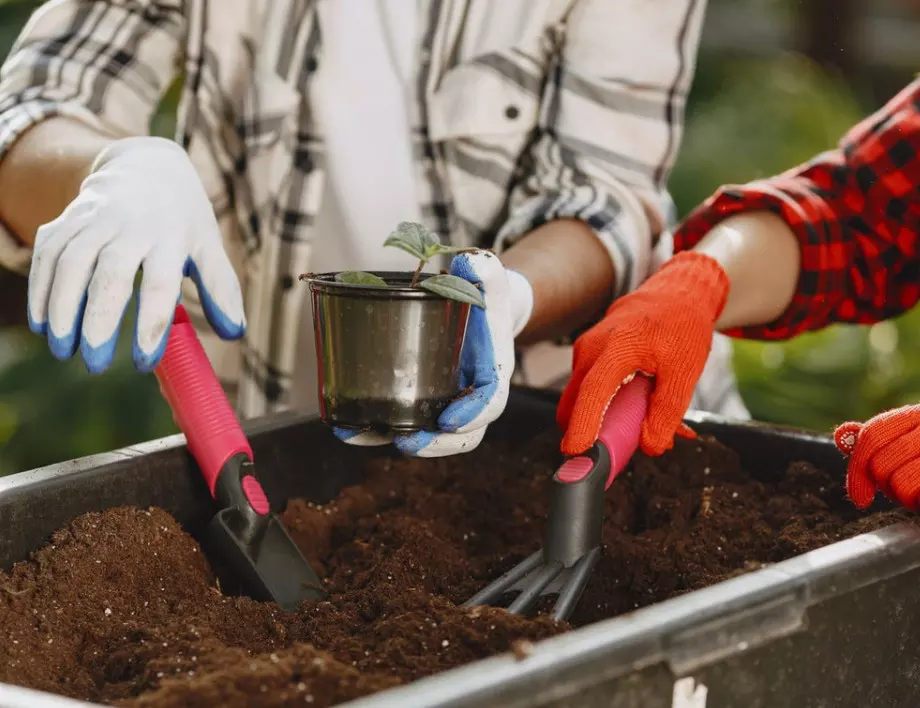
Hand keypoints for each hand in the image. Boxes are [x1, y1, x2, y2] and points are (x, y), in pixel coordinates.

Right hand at [27, 136, 244, 373]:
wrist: (146, 165)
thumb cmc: (182, 219)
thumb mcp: (208, 246)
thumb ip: (221, 288)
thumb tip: (234, 332)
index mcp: (171, 237)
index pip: (161, 286)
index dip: (150, 325)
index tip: (143, 362)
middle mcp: (131, 226)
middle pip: (110, 277)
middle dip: (99, 324)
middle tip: (96, 365)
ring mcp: (94, 219)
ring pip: (71, 264)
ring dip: (62, 309)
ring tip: (63, 350)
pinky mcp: (66, 218)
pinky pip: (47, 254)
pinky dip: (40, 288)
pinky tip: (42, 324)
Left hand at [335, 251, 533, 456]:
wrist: (477, 307)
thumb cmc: (482, 296)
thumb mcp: (488, 279)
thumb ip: (486, 270)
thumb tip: (472, 262)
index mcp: (491, 373)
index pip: (489, 403)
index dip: (471, 415)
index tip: (448, 420)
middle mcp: (470, 396)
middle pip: (461, 435)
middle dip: (434, 445)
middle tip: (405, 442)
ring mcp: (444, 402)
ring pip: (427, 437)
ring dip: (392, 441)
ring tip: (360, 434)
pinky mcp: (419, 401)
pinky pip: (400, 423)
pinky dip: (372, 430)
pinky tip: (344, 426)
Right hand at [557, 251, 728, 456]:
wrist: (675, 293)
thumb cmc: (681, 326)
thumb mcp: (685, 371)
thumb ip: (667, 411)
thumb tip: (650, 446)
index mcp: (616, 348)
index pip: (592, 393)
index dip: (582, 426)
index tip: (577, 453)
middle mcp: (591, 349)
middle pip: (574, 403)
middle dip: (585, 433)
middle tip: (611, 455)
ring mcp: (585, 351)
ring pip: (580, 398)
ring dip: (601, 419)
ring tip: (638, 425)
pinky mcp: (587, 355)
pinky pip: (588, 388)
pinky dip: (605, 404)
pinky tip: (634, 405)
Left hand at [835, 407, 919, 509]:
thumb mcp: (908, 444)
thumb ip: (877, 440)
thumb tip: (841, 435)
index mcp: (915, 415)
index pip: (871, 434)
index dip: (857, 468)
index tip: (859, 499)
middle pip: (880, 463)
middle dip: (885, 486)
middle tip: (902, 490)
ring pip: (899, 481)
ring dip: (905, 496)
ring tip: (919, 492)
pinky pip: (916, 491)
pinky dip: (918, 502)